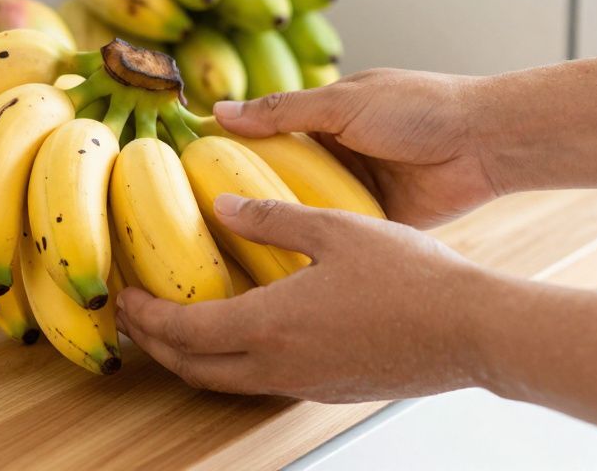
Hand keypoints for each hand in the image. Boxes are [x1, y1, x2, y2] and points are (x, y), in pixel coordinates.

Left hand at [115, 193, 489, 401]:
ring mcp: (304, 384)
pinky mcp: (328, 389)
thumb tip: (223, 206)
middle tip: (136, 318)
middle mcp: (279, 366)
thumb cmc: (411, 278)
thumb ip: (273, 218)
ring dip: (191, 358)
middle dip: (156, 345)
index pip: (183, 330)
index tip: (124, 297)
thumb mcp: (336, 229)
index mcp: (270, 325)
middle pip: (193, 368)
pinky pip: (260, 382)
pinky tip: (242, 334)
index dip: (146, 316)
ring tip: (177, 326)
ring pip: (225, 381)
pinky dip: (231, 363)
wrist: (472, 330)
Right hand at [214, 68, 499, 226]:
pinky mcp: (376, 223)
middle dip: (246, 200)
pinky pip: (336, 238)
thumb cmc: (419, 109)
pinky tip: (279, 270)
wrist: (487, 144)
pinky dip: (314, 249)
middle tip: (200, 225)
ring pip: (303, 213)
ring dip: (278, 228)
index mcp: (323, 120)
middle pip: (277, 180)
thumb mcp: (343, 103)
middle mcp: (333, 157)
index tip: (186, 176)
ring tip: (229, 254)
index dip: (228, 155)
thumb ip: (283, 110)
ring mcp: (353, 192)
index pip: (262, 137)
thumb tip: (218, 112)